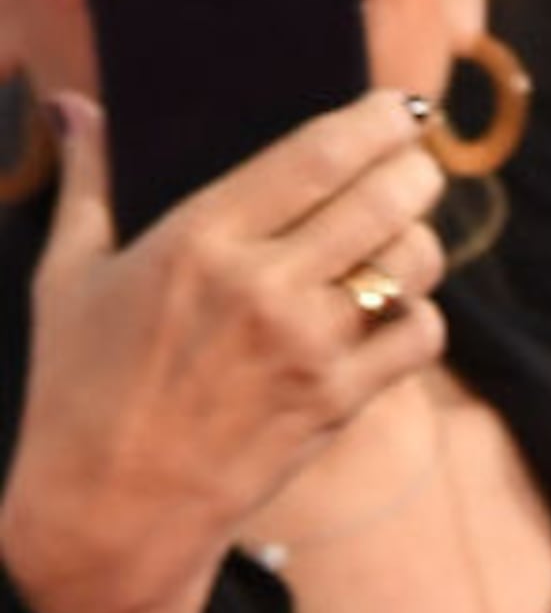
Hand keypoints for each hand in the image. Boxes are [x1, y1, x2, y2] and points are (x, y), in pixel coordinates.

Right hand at [0, 86, 449, 612]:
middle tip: (419, 161)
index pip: (316, 156)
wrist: (111, 507)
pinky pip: (420, 335)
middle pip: (386, 200)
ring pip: (413, 264)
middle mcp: (264, 287)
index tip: (396, 108)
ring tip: (401, 235)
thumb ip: (88, 182)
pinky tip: (392, 310)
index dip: (374, 122)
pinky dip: (419, 316)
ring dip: (419, 243)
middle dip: (417, 170)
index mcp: (198, 241)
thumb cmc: (81, 386)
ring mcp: (309, 346)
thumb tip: (77, 105)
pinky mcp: (340, 399)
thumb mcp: (68, 274)